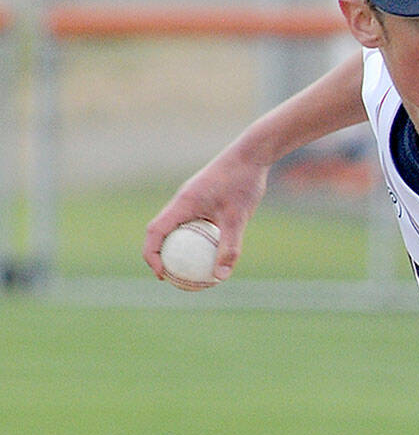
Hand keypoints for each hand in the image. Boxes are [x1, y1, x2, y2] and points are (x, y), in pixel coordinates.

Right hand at [142, 148, 269, 281]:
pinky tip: (211, 253)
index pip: (154, 232)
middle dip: (160, 256)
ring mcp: (191, 200)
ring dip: (177, 248)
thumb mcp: (238, 218)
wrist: (251, 155)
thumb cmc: (243, 183)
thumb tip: (220, 277)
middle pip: (160, 232)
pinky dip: (195, 239)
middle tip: (172, 279)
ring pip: (176, 228)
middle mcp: (182, 202)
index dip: (151, 255)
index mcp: (182, 204)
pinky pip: (192, 223)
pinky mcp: (203, 199)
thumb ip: (229, 247)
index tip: (161, 275)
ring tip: (189, 271)